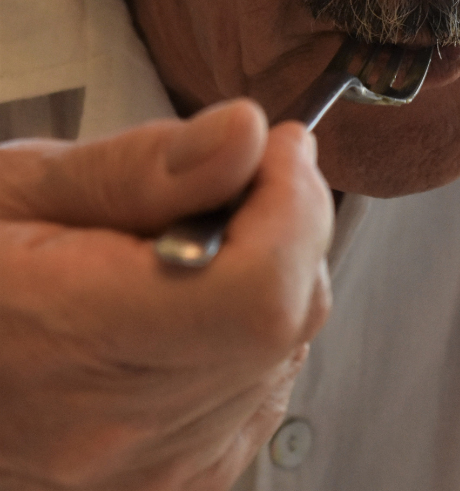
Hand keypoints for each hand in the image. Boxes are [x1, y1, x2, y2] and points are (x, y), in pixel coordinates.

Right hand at [0, 100, 333, 489]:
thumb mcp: (12, 190)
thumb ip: (141, 168)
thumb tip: (245, 139)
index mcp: (68, 339)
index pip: (259, 293)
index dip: (294, 210)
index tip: (278, 153)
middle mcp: (117, 430)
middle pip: (286, 320)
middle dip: (287, 232)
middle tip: (236, 184)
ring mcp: (148, 472)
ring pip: (283, 356)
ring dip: (269, 284)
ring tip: (186, 256)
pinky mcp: (168, 485)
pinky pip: (259, 398)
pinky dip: (251, 340)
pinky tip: (190, 311)